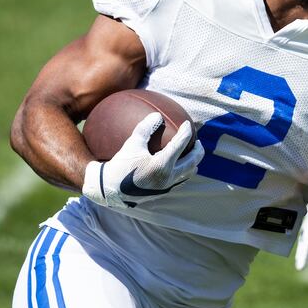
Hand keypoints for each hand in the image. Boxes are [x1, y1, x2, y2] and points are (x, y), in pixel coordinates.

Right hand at [82, 112, 203, 207]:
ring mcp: (166, 187)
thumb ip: (145, 128)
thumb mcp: (131, 144)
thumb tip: (157, 115)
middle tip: (198, 141)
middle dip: (198, 150)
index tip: (187, 124)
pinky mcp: (162, 193)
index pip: (180, 144)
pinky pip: (179, 180)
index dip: (186, 132)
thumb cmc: (119, 165)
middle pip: (192, 161)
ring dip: (193, 162)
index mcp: (161, 165)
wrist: (109, 190)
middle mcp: (168, 177)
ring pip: (188, 174)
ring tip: (191, 153)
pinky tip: (178, 165)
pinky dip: (183, 171)